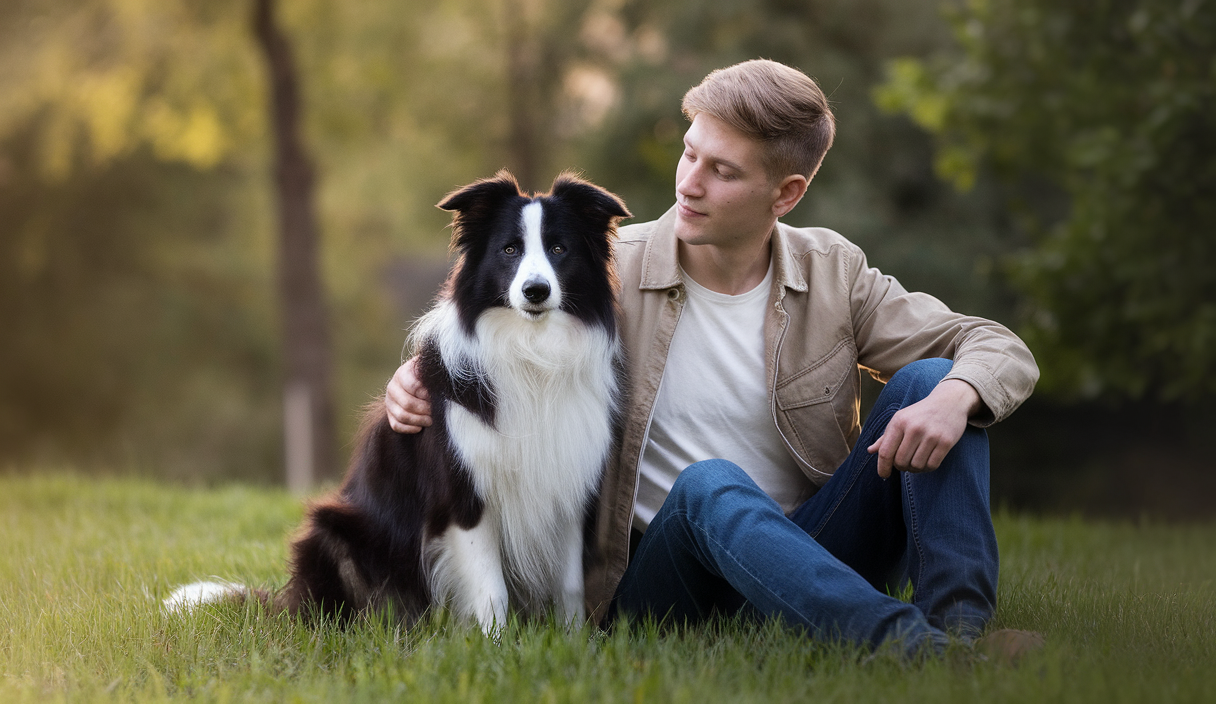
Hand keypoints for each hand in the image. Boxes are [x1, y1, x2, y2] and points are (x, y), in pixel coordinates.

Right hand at [385, 357, 432, 432]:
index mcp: (403, 373)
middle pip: (407, 403)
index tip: (436, 397)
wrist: (421, 384)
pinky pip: (396, 425)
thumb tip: (436, 389)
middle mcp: (392, 386)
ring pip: (401, 415)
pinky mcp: (389, 414)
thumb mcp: (432, 374)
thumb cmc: (430, 379)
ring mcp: (389, 401)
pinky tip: (420, 427)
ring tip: (430, 420)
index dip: (426, 394)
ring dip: (419, 420)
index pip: (412, 386)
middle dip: (425, 410)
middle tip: (435, 411)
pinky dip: (409, 428)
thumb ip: (433, 379)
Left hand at [866, 379, 980, 478]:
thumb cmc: (920, 413)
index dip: (882, 467)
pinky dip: (927, 468)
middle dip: (901, 467)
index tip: (883, 475)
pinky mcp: (946, 442)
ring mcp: (931, 435)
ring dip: (915, 468)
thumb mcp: (900, 419)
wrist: (949, 401)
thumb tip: (870, 451)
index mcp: (899, 422)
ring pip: (916, 466)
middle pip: (900, 462)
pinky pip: (932, 465)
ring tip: (916, 460)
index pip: (885, 452)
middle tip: (905, 463)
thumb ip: (886, 437)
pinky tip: (927, 461)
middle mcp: (914, 428)